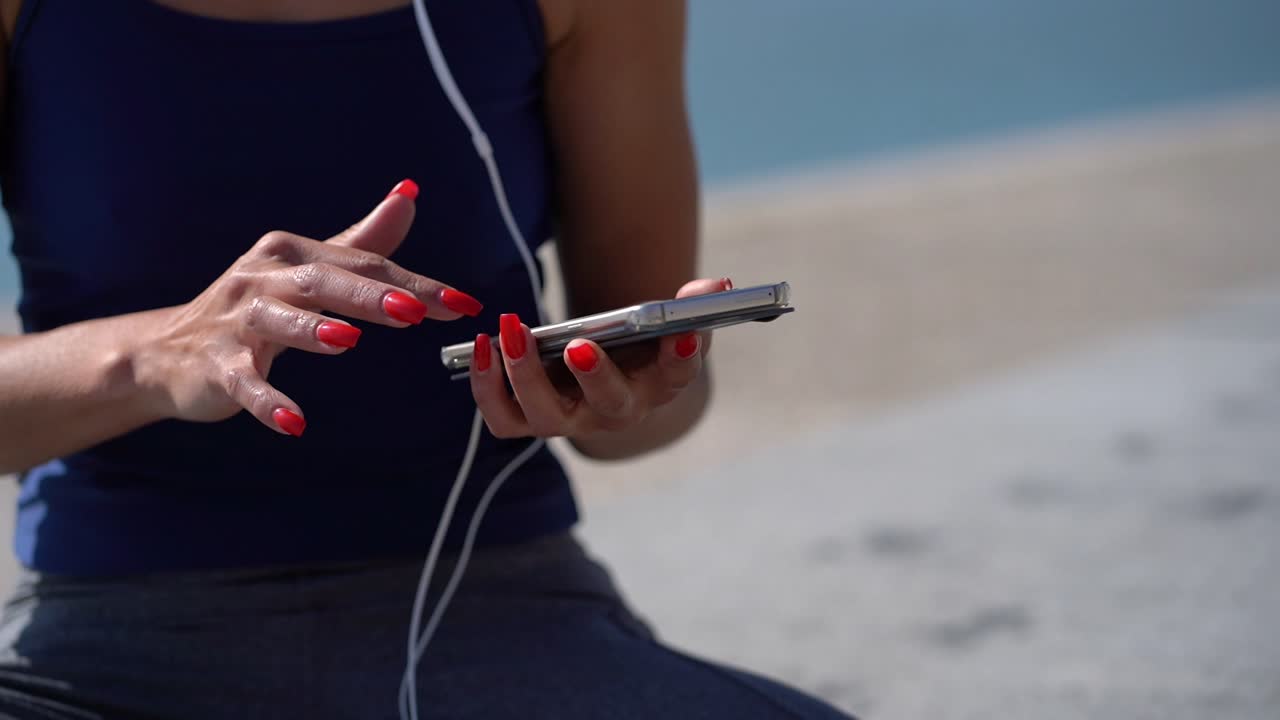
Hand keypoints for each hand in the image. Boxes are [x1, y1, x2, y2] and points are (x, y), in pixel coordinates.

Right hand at [135, 180, 483, 436]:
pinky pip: (243, 383)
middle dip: (367, 295)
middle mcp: (262, 279)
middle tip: (414, 310)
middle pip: (321, 282)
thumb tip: (409, 194)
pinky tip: (294, 423)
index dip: (417, 284)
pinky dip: (266, 402)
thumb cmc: (252, 307)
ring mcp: (236, 323)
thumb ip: (360, 241)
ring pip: (276, 322)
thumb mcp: (306, 269)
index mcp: (290, 254)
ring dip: (310, 330)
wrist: (166, 352)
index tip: (465, 304)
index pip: (363, 264)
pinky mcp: (216, 366)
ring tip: (347, 340)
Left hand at [470, 278, 730, 438]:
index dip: (682, 356)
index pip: (677, 375)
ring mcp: (570, 421)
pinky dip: (487, 387)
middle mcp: (615, 413)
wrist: (601, 370)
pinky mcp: (529, 419)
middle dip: (595, 376)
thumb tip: (715, 286)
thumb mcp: (666, 323)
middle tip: (579, 344)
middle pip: (608, 405)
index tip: (684, 334)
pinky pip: (503, 418)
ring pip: (545, 416)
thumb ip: (689, 306)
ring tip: (512, 330)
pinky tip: (482, 346)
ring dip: (525, 377)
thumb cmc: (636, 346)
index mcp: (657, 385)